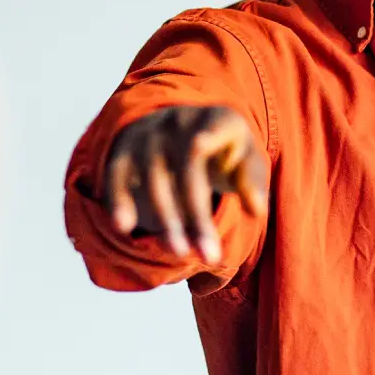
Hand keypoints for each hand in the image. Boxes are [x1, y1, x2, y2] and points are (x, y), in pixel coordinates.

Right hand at [103, 105, 265, 263]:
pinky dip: (119, 201)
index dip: (207, 134)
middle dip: (197, 214)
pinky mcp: (125, 151)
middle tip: (209, 256)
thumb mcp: (246, 160)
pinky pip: (117, 176)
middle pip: (188, 167)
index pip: (214, 125)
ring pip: (154, 177)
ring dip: (167, 220)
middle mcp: (181, 121)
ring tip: (181, 253)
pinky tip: (124, 228)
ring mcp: (150, 135)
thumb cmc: (225, 152)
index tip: (200, 143)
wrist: (185, 130)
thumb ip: (252, 181)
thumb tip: (256, 209)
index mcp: (219, 118)